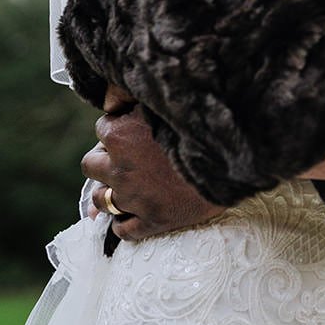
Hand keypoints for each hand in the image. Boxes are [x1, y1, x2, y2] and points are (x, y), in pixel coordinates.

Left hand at [81, 84, 225, 241]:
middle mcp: (120, 169)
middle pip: (89, 165)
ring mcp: (134, 199)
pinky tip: (135, 213)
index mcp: (121, 135)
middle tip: (125, 157)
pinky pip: (123, 230)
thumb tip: (108, 97)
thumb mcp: (164, 101)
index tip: (133, 128)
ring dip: (109, 191)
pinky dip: (125, 222)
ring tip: (127, 185)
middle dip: (103, 159)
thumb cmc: (202, 123)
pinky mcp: (152, 221)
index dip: (117, 127)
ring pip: (100, 201)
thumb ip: (132, 94)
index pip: (102, 128)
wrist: (235, 158)